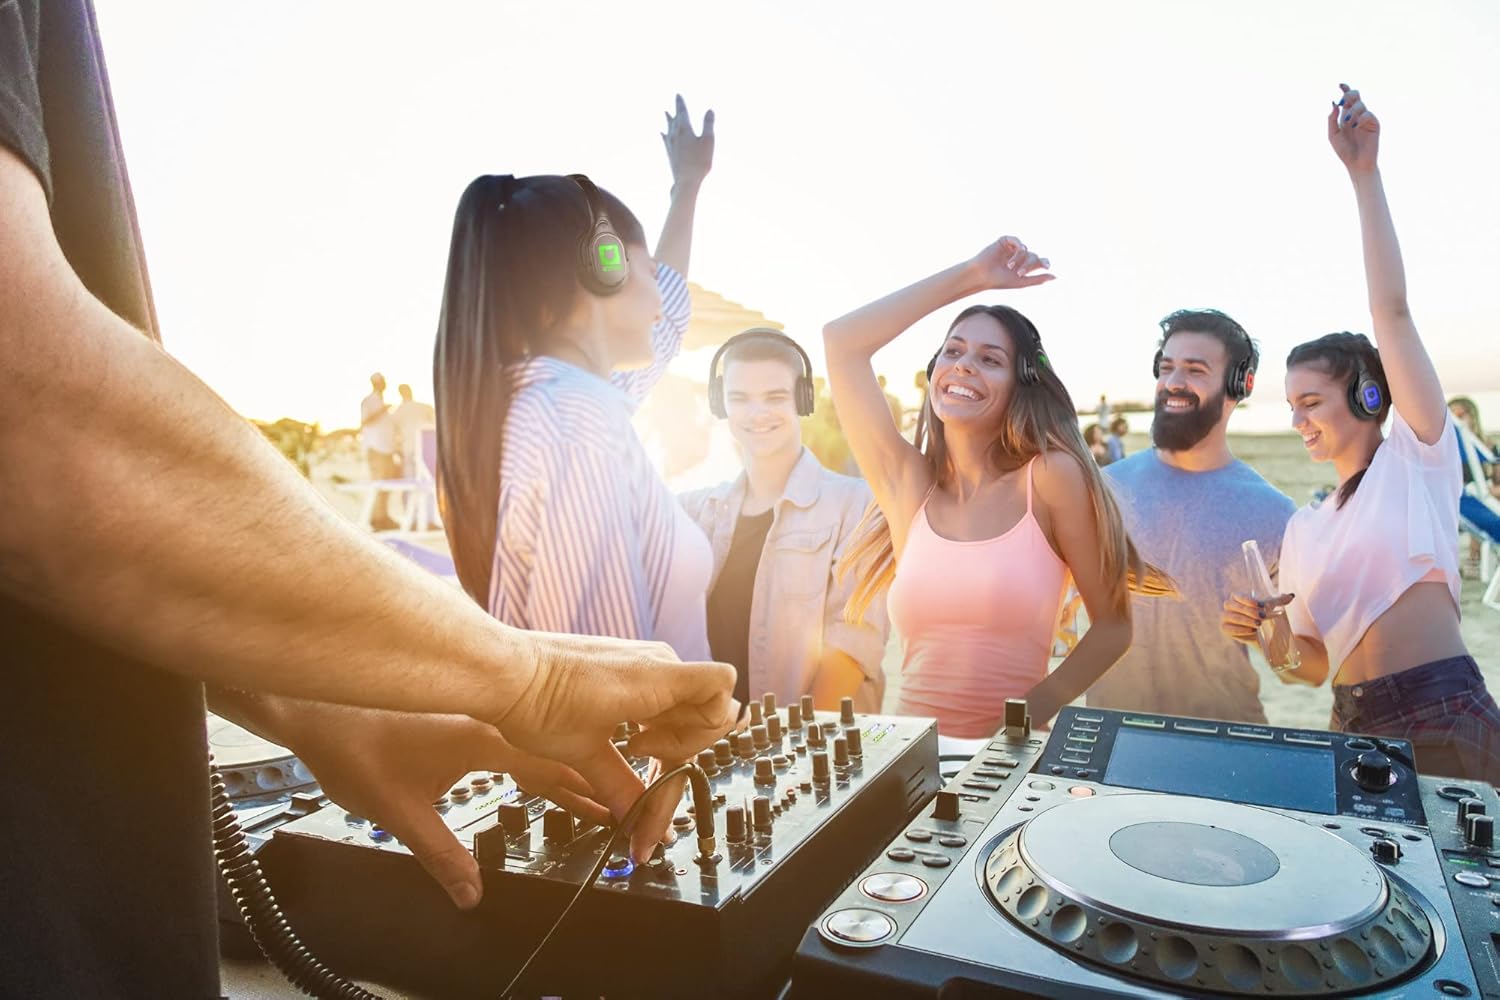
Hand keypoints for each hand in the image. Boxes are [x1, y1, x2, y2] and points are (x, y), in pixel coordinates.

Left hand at [279, 704, 608, 909]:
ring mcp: (475, 713)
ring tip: (590, 792)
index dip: (587, 794)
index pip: (554, 768)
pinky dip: (534, 755)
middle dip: (588, 780)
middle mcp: (489, 720)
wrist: (314, 706)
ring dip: (563, 766)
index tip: (616, 810)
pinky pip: (513, 735)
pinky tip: (536, 769)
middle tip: (619, 804)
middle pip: (554, 752)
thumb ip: (441, 856)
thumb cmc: (351, 747)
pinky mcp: (459, 714)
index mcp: (485, 739)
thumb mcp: (399, 814)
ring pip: (535, 743)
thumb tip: (471, 894)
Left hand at [494, 632, 736, 862]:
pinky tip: (625, 739)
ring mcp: (641, 662)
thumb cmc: (537, 701)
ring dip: (666, 740)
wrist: (501, 672)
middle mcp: (656, 664)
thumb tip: (640, 824)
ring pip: (682, 707)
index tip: (656, 759)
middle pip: (703, 712)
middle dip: (680, 752)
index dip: (703, 736)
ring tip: (630, 755)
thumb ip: (624, 789)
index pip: (722, 693)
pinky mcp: (624, 668)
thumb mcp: (585, 754)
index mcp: (658, 677)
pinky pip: (659, 698)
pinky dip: (651, 725)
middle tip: (643, 775)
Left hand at [662, 94, 714, 191]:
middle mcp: (674, 134)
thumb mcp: (708, 141)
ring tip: (666, 113)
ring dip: (669, 119)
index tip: (678, 94)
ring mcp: (670, 144)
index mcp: (684, 128)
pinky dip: (665, 132)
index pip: (682, 111)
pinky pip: (665, 138)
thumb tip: (709, 110)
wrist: (686, 182)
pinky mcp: (669, 153)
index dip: (680, 102)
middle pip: (673, 118)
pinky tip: (663, 133)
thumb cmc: (699, 162)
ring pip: (668, 127)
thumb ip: (708, 124)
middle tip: (675, 100)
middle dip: (675, 109)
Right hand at [969, 236, 1054, 290]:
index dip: (1045, 263)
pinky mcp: (1005, 241)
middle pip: (1033, 256)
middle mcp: (1020, 256)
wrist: (982, 275)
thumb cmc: (1000, 281)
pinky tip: (1015, 252)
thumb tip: (1056, 277)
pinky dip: (1018, 246)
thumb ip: (1038, 279)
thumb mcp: (1022, 282)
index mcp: (1025, 266)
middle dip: (1028, 265)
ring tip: (1009, 266)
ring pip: (1025, 250)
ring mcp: (1013, 248)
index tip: (1047, 267)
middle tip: (1019, 273)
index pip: (1040, 262)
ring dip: (1020, 258)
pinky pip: (1017, 240)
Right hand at [1220, 592, 1292, 643]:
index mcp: (1237, 598)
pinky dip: (1241, 629)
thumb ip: (1279, 601)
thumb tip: (1291, 595)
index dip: (1246, 600)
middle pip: (1232, 605)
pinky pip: (1229, 628)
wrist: (1259, 635)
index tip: (1260, 605)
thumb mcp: (1270, 608)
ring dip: (1245, 620)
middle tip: (1262, 617)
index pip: (1236, 595)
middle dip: (1247, 611)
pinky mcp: (1225, 629)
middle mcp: (1229, 607)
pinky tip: (1252, 630)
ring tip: (1258, 624)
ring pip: (1231, 617)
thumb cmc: (1262, 617)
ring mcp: (1225, 618)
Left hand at [1328, 84, 1379, 174]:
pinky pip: (1368, 115)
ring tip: (1347, 121)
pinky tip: (1356, 127)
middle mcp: (1357, 115)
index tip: (1340, 84)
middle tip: (1344, 100)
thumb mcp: (1332, 135)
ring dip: (1352, 111)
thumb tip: (1334, 103)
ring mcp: (1366, 119)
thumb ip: (1332, 120)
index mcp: (1346, 116)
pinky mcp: (1374, 124)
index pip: (1347, 99)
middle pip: (1356, 97)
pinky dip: (1361, 119)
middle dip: (1349, 95)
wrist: (1356, 163)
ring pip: (1360, 105)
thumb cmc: (1344, 151)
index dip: (1345, 89)